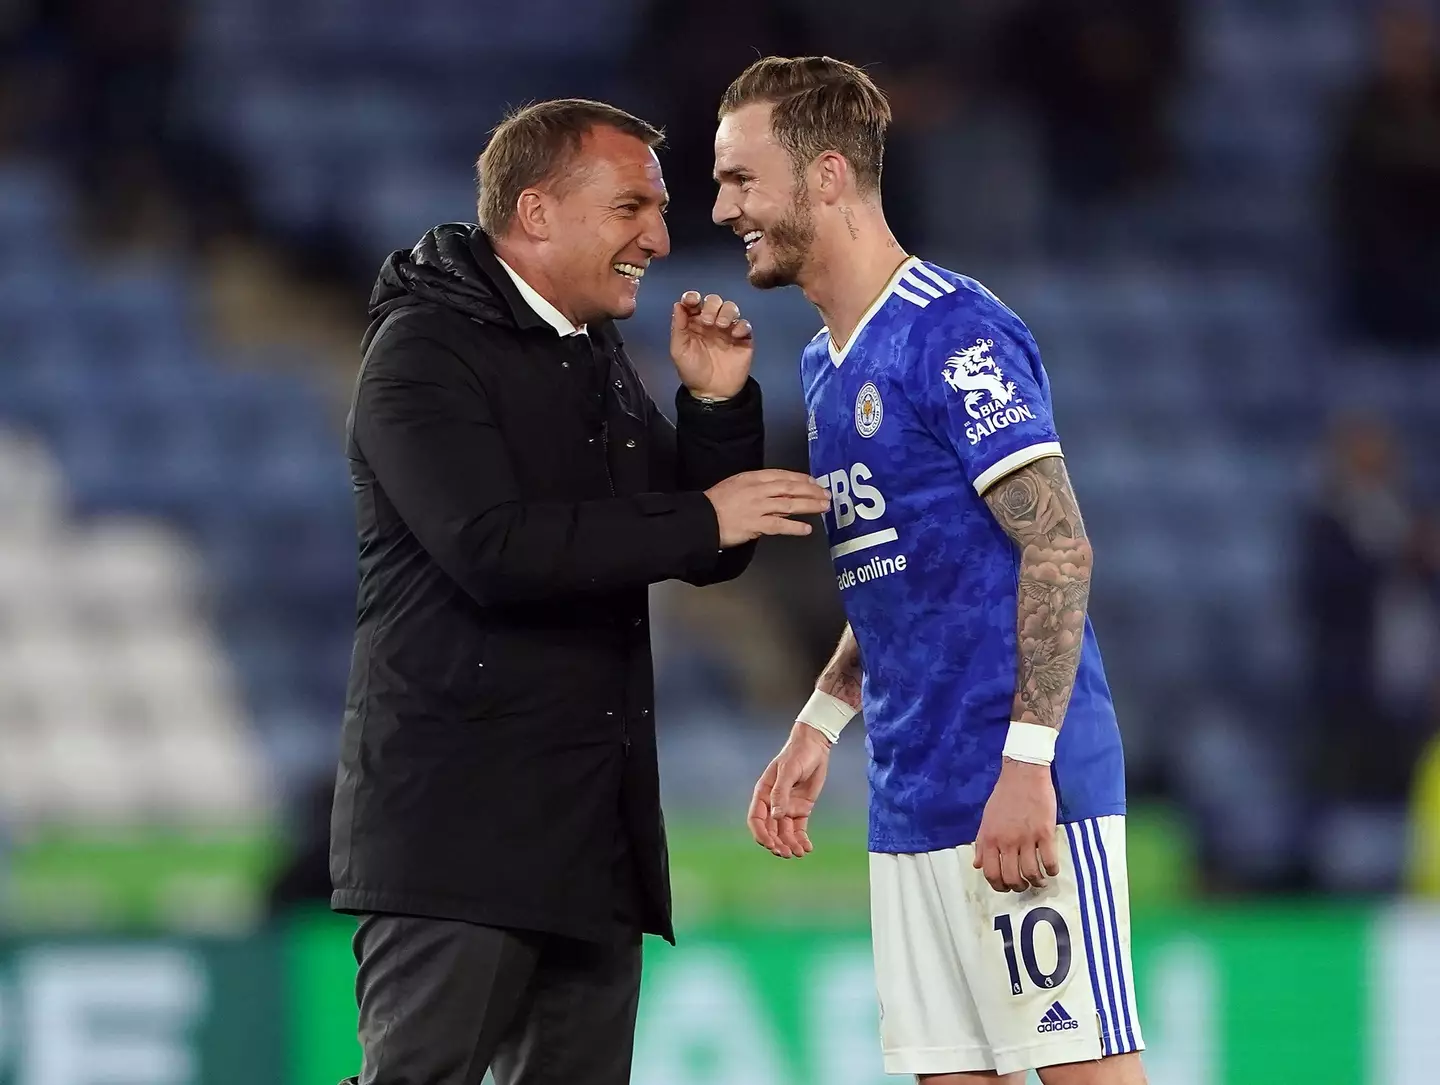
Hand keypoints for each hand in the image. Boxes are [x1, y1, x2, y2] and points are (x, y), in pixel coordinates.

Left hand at [670, 291, 752, 399]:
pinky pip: (745, 324)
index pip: (694, 302)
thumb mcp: (679, 350)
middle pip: (714, 301)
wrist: (712, 393)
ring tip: (721, 326)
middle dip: (711, 306)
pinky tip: (734, 335)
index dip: (692, 297)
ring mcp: (728, 330)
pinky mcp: (743, 339)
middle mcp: (711, 323)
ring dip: (726, 312)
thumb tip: (678, 304)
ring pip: (731, 308)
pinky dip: (741, 325)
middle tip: (707, 321)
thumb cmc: (692, 371)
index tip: (692, 300)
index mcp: (693, 323)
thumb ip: (678, 327)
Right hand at [705, 470, 830, 546]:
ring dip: (809, 505)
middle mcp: (758, 490)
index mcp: (752, 478)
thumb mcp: (735, 484)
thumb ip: (755, 486)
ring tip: (823, 507)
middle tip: (825, 494)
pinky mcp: (756, 524)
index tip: (813, 482)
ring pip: (790, 504)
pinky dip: (795, 527)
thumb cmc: (714, 503)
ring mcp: (758, 507)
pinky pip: (780, 525)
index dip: (801, 478)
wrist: (701, 518)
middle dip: (811, 491)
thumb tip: (773, 492)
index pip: (782, 475)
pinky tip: (806, 529)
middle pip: (791, 488)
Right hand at [748, 722, 831, 857]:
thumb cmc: (797, 755)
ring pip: (785, 832)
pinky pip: (799, 829)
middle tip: (786, 853)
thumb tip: (776, 816)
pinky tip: (807, 848)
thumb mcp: (788, 771)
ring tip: (798, 853)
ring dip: (789, 844)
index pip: (756, 818)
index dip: (761, 833)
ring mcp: (787, 807)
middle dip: (776, 843)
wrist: (815, 747)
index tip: (770, 844)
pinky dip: (801, 840)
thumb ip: (781, 793)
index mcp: (763, 793)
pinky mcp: (801, 809)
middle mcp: (773, 803)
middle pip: (770, 829)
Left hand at [973, 760, 1060, 892]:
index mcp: (989, 838)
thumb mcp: (986, 819)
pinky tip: (1052, 870)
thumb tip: (977, 865)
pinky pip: (1049, 861)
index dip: (999, 886)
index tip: (1006, 887)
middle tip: (1024, 885)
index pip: (990, 873)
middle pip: (1011, 877)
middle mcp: (1005, 842)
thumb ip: (981, 843)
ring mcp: (1026, 838)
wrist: (1023, 774)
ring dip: (1036, 882)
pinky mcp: (1045, 833)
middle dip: (1018, 887)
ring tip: (1040, 880)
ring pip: (1031, 873)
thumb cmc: (1004, 795)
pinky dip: (1052, 871)